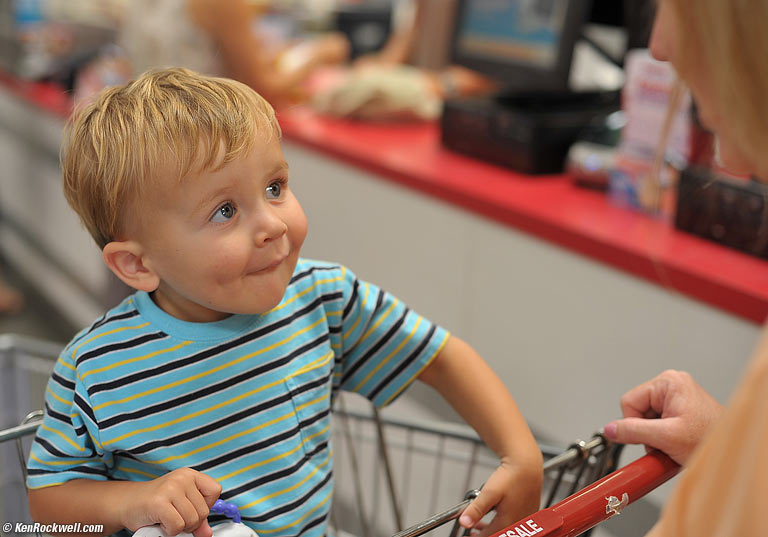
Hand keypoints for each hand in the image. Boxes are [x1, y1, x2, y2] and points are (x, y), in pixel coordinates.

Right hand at [122, 468, 221, 536]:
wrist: (128, 504)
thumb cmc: (155, 503)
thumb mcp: (180, 505)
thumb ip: (197, 517)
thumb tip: (207, 533)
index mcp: (190, 475)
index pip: (215, 490)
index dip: (206, 505)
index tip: (191, 508)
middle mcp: (182, 478)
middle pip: (203, 511)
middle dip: (191, 522)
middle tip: (175, 517)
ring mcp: (170, 488)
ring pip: (192, 520)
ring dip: (179, 527)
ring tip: (167, 518)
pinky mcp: (159, 502)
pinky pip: (177, 526)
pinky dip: (170, 531)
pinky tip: (161, 522)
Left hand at [458, 459, 541, 536]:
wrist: (527, 465)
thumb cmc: (511, 477)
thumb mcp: (489, 493)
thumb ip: (476, 509)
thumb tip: (464, 522)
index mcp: (508, 522)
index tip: (468, 535)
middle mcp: (519, 523)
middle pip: (498, 534)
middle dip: (483, 533)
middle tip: (472, 531)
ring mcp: (526, 518)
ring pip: (506, 529)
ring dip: (491, 528)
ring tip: (480, 523)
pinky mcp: (530, 512)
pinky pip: (515, 523)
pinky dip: (503, 521)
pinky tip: (496, 513)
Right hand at [604, 369, 722, 464]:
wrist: (733, 454)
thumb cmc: (711, 439)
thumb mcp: (666, 436)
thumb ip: (634, 431)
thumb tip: (610, 429)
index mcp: (668, 382)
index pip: (630, 401)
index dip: (634, 423)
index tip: (647, 438)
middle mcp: (673, 386)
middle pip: (638, 410)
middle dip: (647, 432)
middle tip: (664, 443)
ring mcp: (678, 398)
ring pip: (647, 420)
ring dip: (655, 437)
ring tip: (674, 445)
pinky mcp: (681, 410)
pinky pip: (658, 424)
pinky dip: (663, 438)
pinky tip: (676, 444)